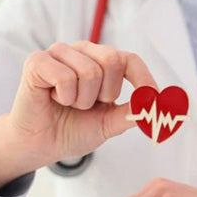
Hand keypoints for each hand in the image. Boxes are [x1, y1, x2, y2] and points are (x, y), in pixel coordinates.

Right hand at [0, 41, 156, 191]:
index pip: (130, 59)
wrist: (40, 145)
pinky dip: (64, 96)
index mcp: (101, 61)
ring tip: (68, 104)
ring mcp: (59, 53)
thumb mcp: (110, 123)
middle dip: (106, 94)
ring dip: (82, 100)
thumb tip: (158, 104)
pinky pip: (65, 76)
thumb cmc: (72, 129)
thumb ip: (133, 112)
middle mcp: (82, 51)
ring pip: (89, 71)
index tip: (153, 101)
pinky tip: (53, 99)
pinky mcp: (37, 61)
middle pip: (113, 60)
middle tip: (88, 106)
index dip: (143, 79)